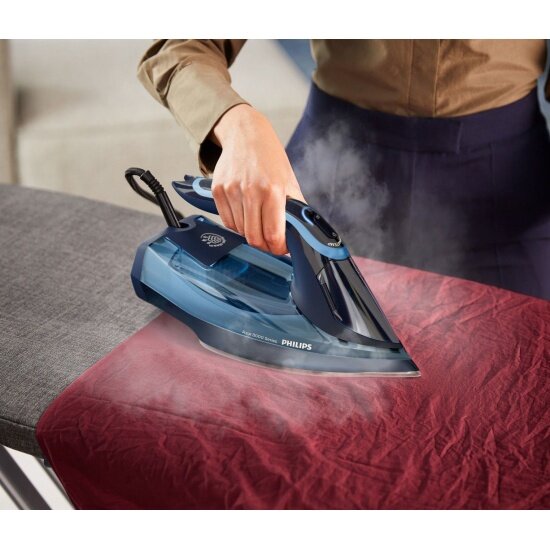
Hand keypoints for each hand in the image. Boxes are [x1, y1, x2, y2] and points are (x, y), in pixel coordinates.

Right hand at [210, 104, 304, 254]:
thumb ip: (295, 209)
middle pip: (254, 238)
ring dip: (250, 233)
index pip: (272, 234)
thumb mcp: (289, 181)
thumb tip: (299, 234)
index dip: (278, 248)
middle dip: (264, 245)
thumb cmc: (270, 158)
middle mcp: (250, 191)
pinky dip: (237, 224)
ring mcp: (231, 191)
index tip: (282, 248)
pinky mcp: (218, 191)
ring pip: (239, 231)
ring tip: (258, 222)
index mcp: (272, 190)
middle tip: (271, 242)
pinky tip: (245, 214)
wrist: (246, 134)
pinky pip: (227, 221)